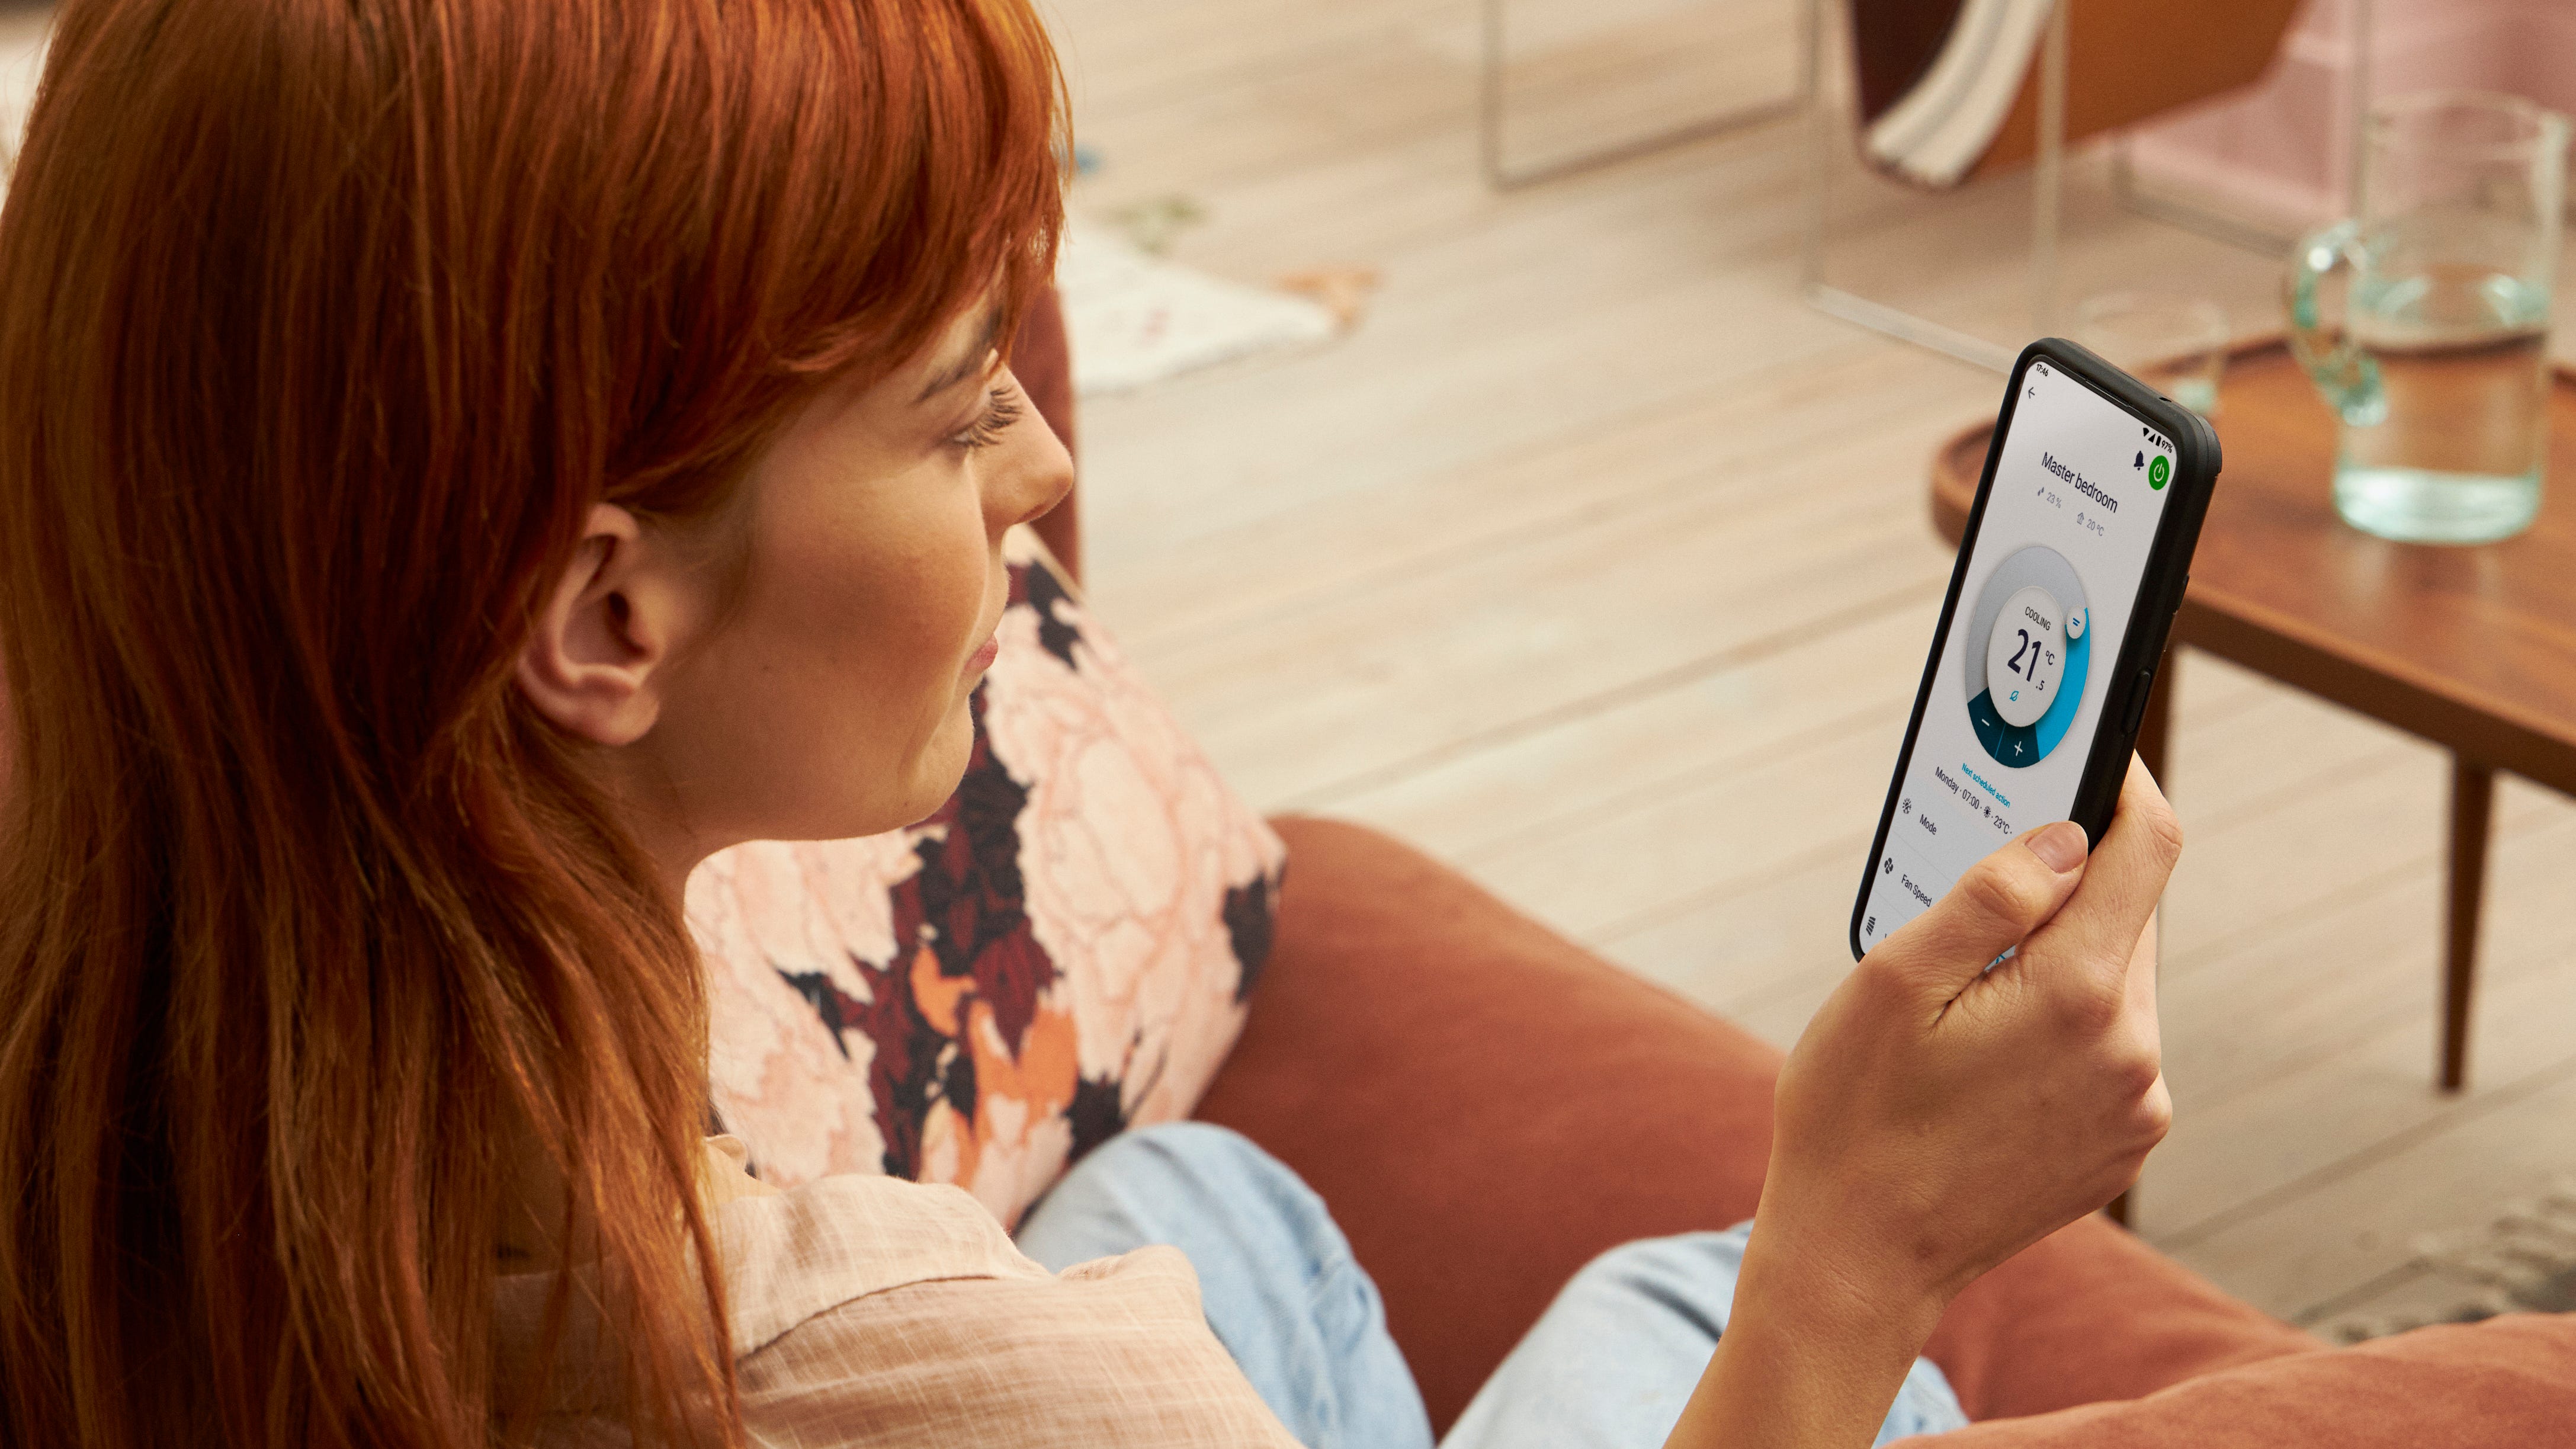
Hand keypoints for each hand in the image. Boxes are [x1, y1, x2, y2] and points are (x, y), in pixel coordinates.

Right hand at [1760, 756, 2177, 1323]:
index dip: (2120, 780)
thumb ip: (1988, 895)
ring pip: (2115, 979)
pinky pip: (2110, 1044)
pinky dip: (2061, 1022)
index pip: (2146, 846)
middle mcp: (2131, 1050)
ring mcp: (2136, 1105)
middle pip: (2126, 912)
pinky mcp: (2124, 1143)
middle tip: (1977, 874)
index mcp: (2076, 995)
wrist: (1860, 1261)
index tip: (2090, 744)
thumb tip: (2067, 834)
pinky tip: (1982, 1051)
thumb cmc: (1852, 1118)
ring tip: (1961, 990)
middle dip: (2064, 881)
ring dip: (2057, 958)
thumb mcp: (1891, 982)